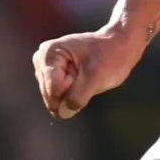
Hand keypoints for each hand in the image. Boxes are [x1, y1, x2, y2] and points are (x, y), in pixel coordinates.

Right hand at [31, 25, 147, 118]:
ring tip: (84, 75)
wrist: (118, 46)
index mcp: (49, 53)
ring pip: (54, 98)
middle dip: (71, 92)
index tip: (87, 73)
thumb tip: (63, 113)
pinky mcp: (50, 76)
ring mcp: (44, 68)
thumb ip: (78, 97)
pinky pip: (58, 96)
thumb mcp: (97, 77)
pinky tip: (80, 79)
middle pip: (52, 94)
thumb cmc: (110, 56)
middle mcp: (41, 59)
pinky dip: (71, 93)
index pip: (54, 89)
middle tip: (86, 75)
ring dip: (72, 93)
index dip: (74, 89)